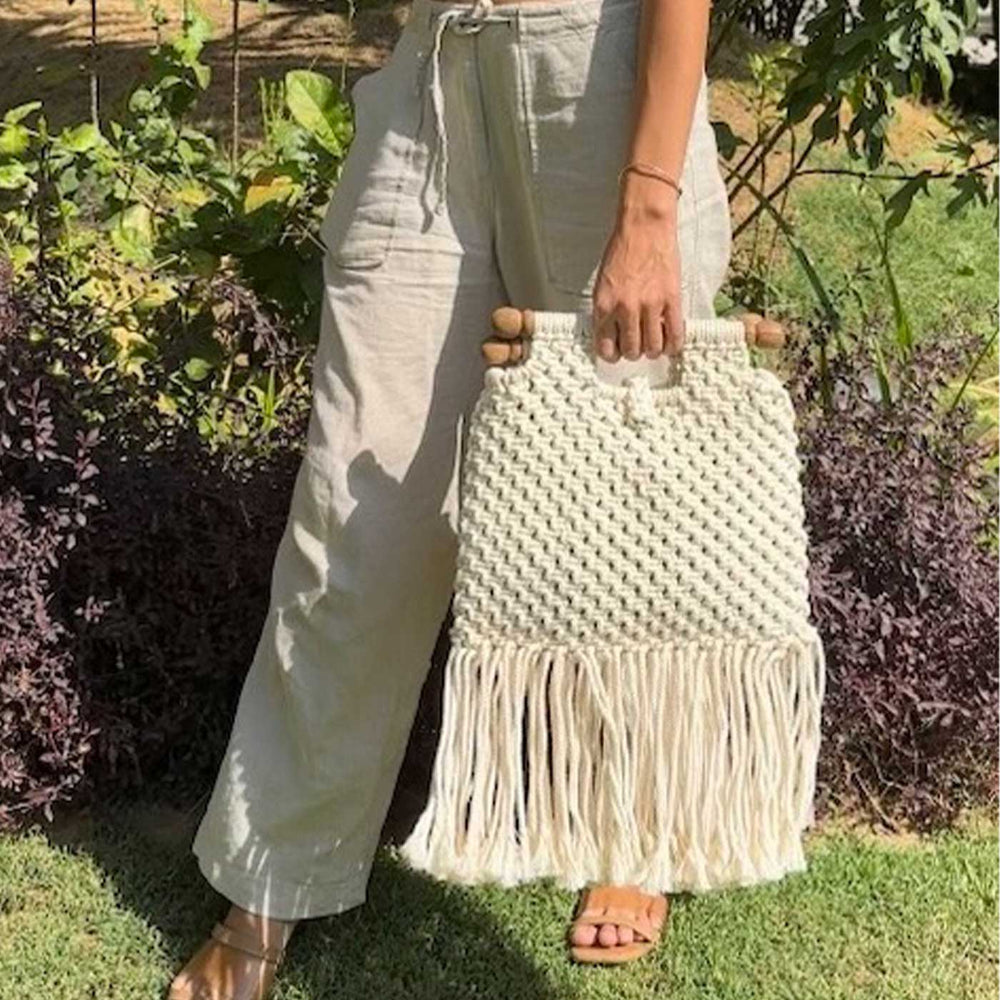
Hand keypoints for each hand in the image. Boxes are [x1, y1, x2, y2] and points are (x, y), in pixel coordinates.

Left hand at [591, 171, 684, 362]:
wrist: (644, 226)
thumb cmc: (622, 251)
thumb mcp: (603, 283)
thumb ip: (606, 310)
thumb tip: (612, 336)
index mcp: (604, 305)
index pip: (605, 348)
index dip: (612, 354)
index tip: (617, 350)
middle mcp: (625, 309)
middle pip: (631, 351)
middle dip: (634, 352)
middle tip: (638, 342)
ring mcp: (650, 305)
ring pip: (653, 348)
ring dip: (653, 350)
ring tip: (654, 341)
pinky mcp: (671, 299)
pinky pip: (674, 335)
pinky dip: (673, 345)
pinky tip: (670, 342)